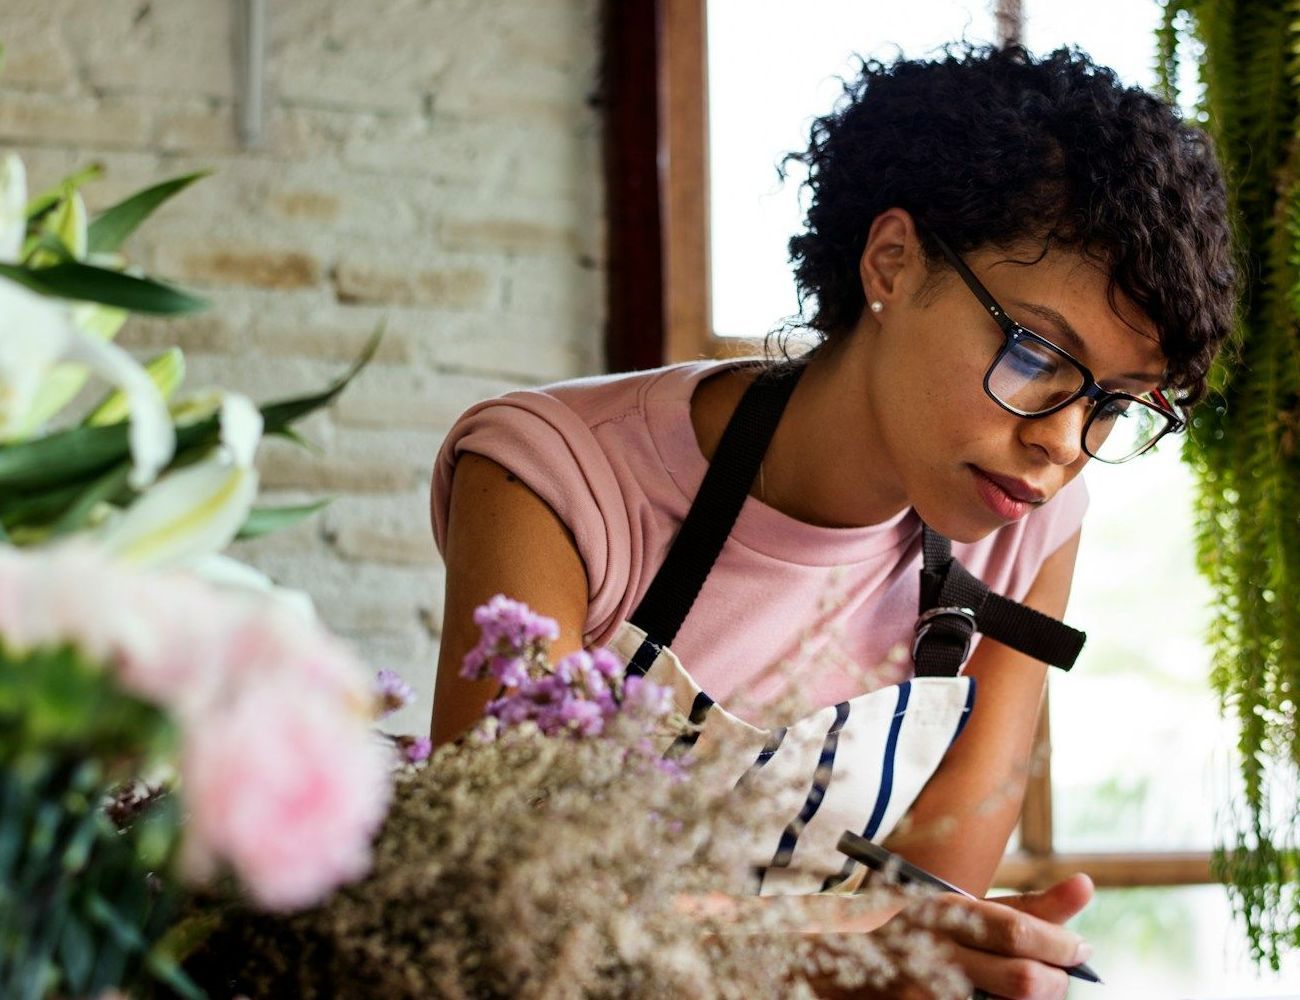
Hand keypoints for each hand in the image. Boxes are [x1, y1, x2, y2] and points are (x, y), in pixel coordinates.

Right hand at [876, 873, 1094, 999]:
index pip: (1015, 931)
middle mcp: (934, 950)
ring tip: (1026, 985)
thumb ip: (1029, 906)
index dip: (1058, 944)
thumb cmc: (926, 931)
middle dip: (1054, 981)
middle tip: (1057, 975)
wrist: (848, 960)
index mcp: (944, 911)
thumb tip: (1088, 885)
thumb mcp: (967, 909)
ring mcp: (926, 990)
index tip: (1081, 949)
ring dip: (1031, 999)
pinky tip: (995, 995)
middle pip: (1021, 980)